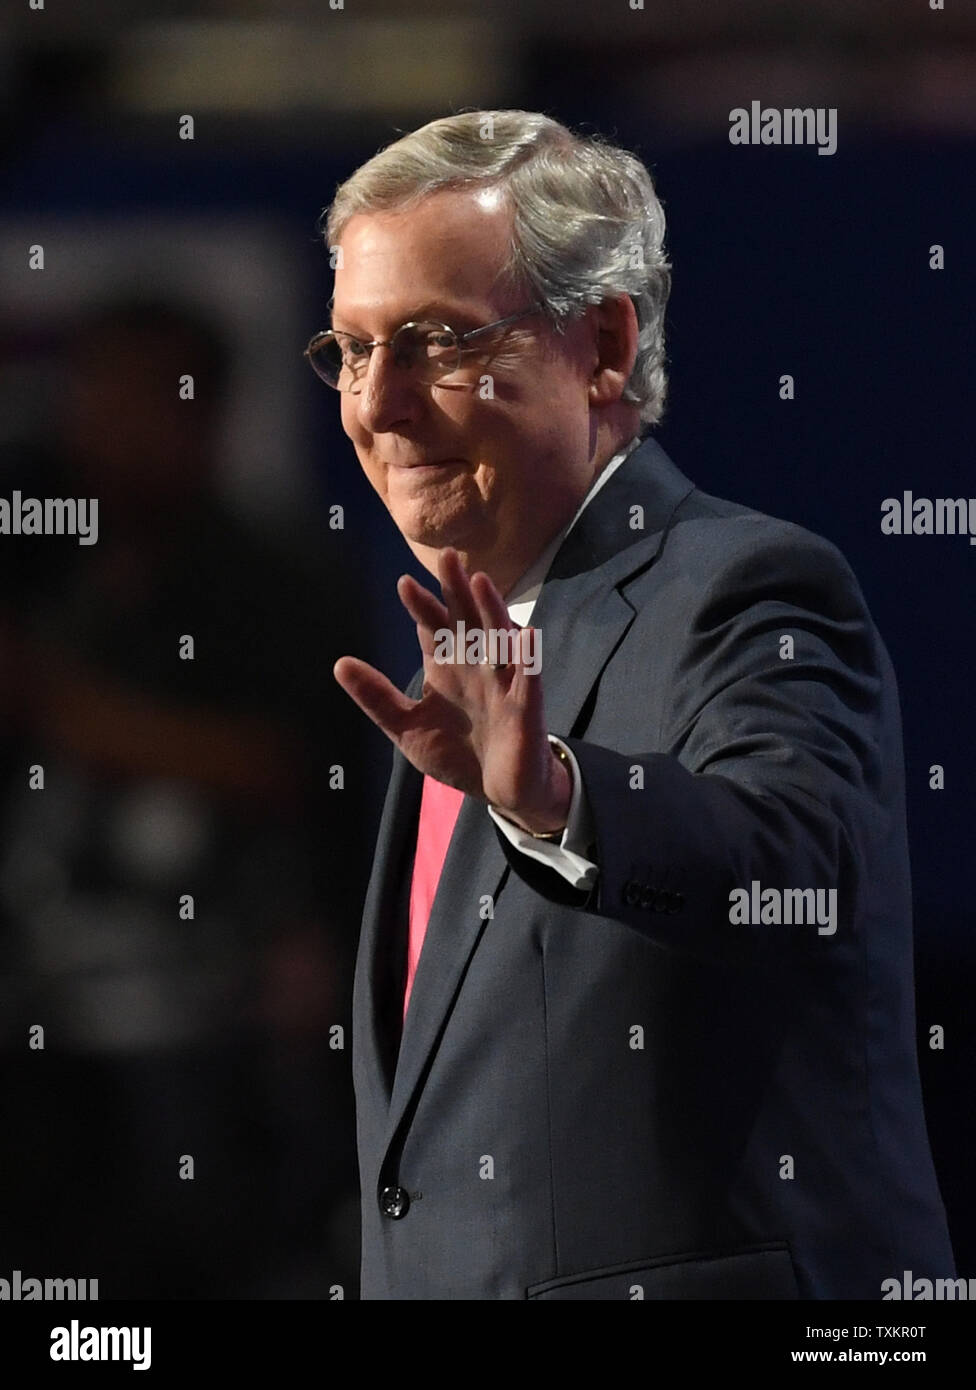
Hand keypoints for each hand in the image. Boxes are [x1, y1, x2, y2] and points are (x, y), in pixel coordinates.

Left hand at [333, 548, 570, 833]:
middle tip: (447, 558)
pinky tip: (526, 635)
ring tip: (481, 583)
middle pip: (466, 619)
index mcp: (446, 666)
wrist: (500, 790)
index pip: (432, 627)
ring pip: (498, 638)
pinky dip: (527, 658)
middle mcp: (475, 665)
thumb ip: (377, 697)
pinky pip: (529, 678)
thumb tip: (339, 663)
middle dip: (457, 590)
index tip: (404, 585)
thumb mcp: (407, 727)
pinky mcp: (527, 707)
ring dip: (491, 610)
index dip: (421, 605)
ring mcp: (503, 683)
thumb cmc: (458, 752)